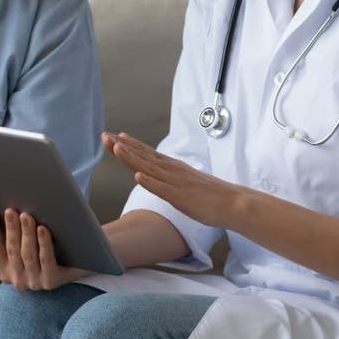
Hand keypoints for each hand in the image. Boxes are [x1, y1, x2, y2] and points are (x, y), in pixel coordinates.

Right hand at [0, 207, 87, 290]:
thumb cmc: (41, 252)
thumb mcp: (18, 246)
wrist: (73, 267)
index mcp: (5, 271)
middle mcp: (17, 280)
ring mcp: (34, 282)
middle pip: (11, 250)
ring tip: (27, 215)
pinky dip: (43, 244)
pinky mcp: (52, 282)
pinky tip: (43, 229)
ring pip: (27, 254)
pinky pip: (46, 261)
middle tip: (11, 209)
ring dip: (26, 233)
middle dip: (10, 228)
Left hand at [105, 131, 242, 228]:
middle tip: (104, 135)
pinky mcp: (182, 197)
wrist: (233, 203)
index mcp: (173, 167)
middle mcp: (172, 171)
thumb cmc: (211, 195)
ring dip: (132, 158)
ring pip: (150, 168)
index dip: (129, 145)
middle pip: (143, 156)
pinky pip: (163, 189)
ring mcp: (176, 183)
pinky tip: (138, 176)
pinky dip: (150, 182)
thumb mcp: (186, 182)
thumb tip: (158, 176)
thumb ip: (171, 178)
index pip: (147, 153)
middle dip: (122, 146)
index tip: (113, 136)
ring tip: (116, 148)